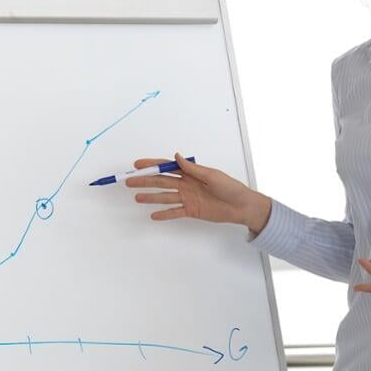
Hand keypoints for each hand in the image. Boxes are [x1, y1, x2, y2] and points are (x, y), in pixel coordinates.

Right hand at [126, 153, 272, 233]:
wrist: (241, 207)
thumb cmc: (230, 188)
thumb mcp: (212, 175)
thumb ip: (192, 168)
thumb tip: (177, 156)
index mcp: (191, 172)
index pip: (167, 167)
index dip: (152, 165)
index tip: (137, 165)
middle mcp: (186, 184)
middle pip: (161, 181)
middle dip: (145, 181)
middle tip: (129, 181)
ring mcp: (187, 198)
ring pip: (164, 196)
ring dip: (150, 197)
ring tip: (136, 198)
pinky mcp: (191, 211)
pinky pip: (174, 212)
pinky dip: (164, 214)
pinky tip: (153, 215)